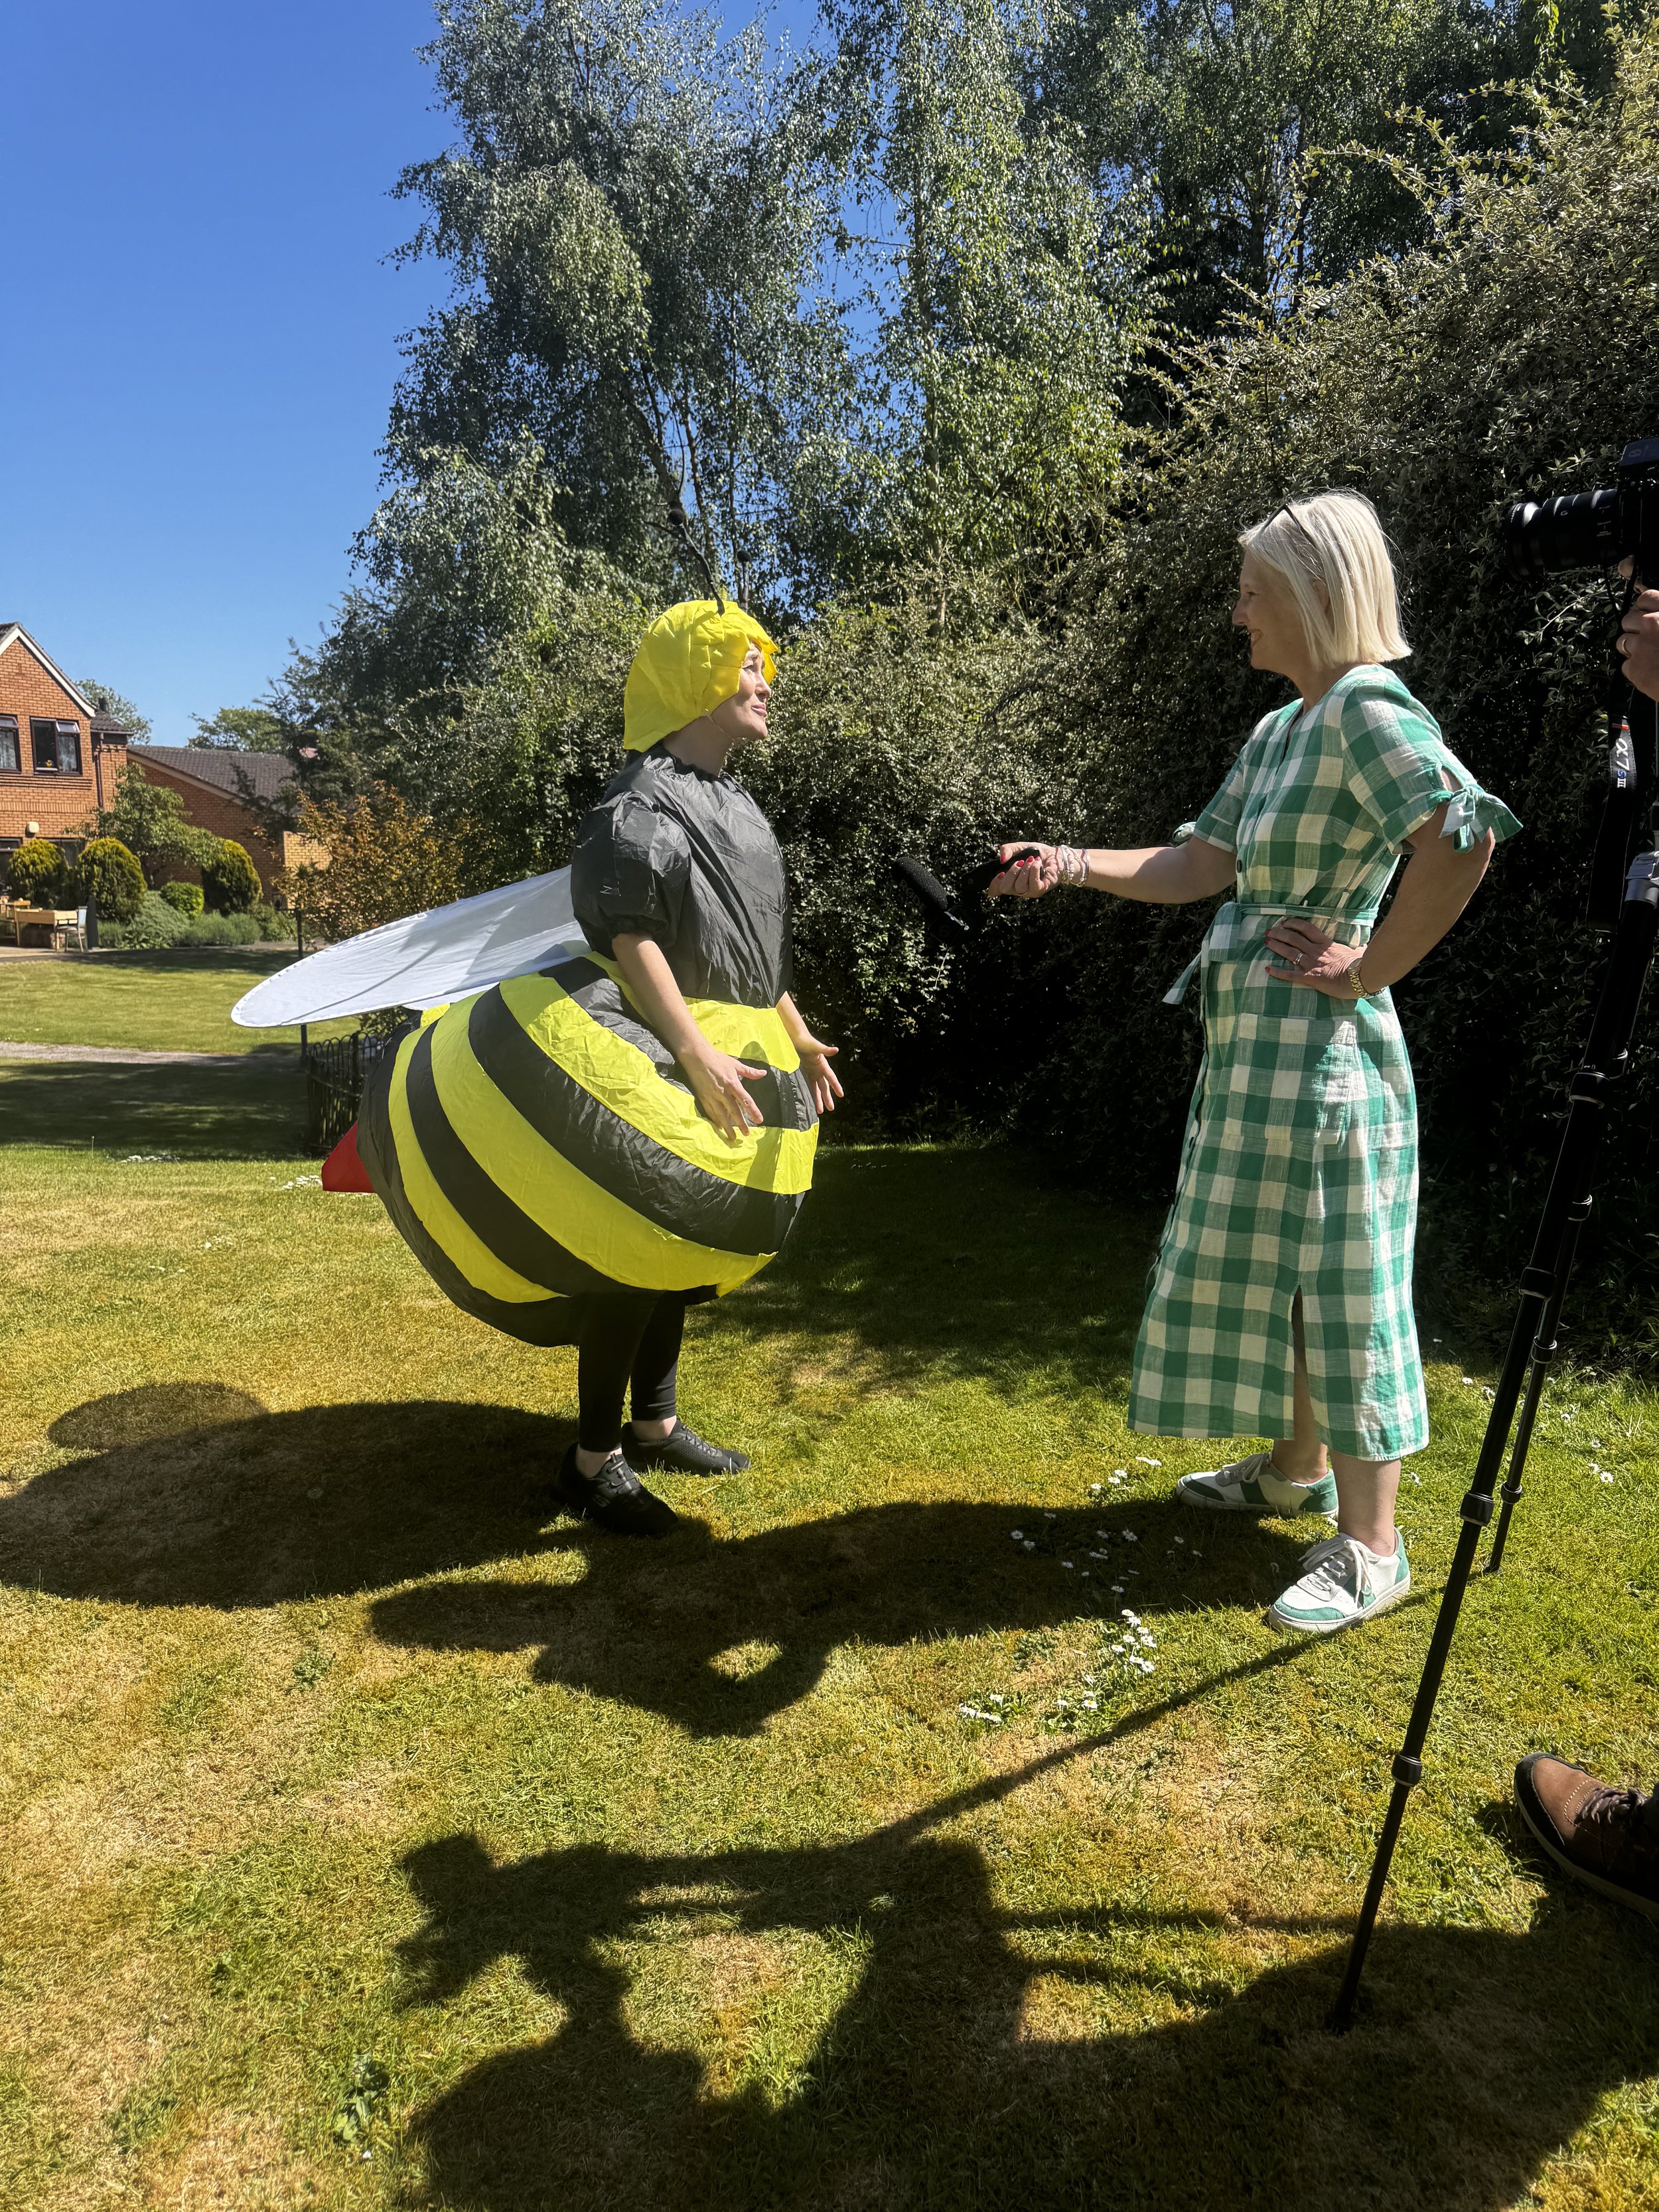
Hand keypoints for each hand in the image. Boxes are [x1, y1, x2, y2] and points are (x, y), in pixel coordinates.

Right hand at [682, 1043, 766, 1142]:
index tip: (759, 1120)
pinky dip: (715, 1121)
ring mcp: (712, 1096)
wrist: (696, 1056)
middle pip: (733, 1111)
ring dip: (727, 1127)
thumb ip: (749, 1071)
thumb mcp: (735, 1064)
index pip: (745, 1100)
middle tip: (746, 1134)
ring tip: (732, 1137)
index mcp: (733, 1083)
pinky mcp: (703, 1097)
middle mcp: (723, 1092)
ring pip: (721, 1115)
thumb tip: (763, 1073)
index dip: (753, 1111)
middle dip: (740, 1124)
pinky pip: (710, 1112)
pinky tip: (719, 1127)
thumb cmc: (717, 1059)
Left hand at [795, 1035, 843, 1115]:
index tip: (841, 1095)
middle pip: (825, 1087)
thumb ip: (825, 1049)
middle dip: (827, 1098)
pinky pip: (809, 1085)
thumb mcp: (816, 1046)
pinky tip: (810, 1101)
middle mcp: (819, 1070)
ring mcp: (813, 1072)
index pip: (831, 1077)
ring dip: (819, 1099)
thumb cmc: (807, 1041)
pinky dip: (810, 1093)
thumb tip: (836, 1049)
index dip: (836, 1086)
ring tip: (820, 1111)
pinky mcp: (806, 1072)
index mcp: (823, 1065)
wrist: (797, 1038)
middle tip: (831, 1109)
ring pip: (817, 1088)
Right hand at [986, 841, 1058, 897]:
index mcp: (1010, 880)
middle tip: (1020, 862)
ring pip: (1019, 886)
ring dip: (1025, 870)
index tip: (1000, 873)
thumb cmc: (1036, 853)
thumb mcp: (1019, 847)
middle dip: (1011, 872)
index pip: (995, 890)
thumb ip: (1007, 850)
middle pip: (1005, 888)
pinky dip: (1034, 871)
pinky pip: (1033, 885)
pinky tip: (1036, 863)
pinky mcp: (1040, 890)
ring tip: (1031, 860)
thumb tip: (1001, 859)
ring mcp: (1028, 891)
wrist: (1055, 855)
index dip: (993, 884)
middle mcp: (1017, 888)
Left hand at [1264, 917, 1362, 996]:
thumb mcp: (1358, 953)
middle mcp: (1316, 951)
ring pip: (1290, 952)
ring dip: (1276, 946)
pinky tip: (1268, 969)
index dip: (1294, 923)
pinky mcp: (1310, 977)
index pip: (1307, 928)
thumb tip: (1363, 948)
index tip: (1285, 922)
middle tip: (1269, 931)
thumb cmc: (1361, 965)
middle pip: (1293, 938)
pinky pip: (1290, 974)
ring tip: (1266, 942)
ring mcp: (1312, 964)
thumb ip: (1357, 949)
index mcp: (1326, 944)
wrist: (1359, 978)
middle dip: (1280, 933)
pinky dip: (1278, 972)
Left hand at [1618, 583, 1658, 703]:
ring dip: (1633, 648)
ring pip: (1623, 641)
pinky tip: (1651, 671)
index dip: (1645, 608)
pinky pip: (1626, 665)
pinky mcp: (1634, 668)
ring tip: (1650, 656)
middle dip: (1636, 628)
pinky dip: (1636, 669)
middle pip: (1629, 619)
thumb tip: (1658, 616)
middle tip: (1648, 638)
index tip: (1647, 614)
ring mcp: (1641, 646)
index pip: (1646, 598)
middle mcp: (1652, 623)